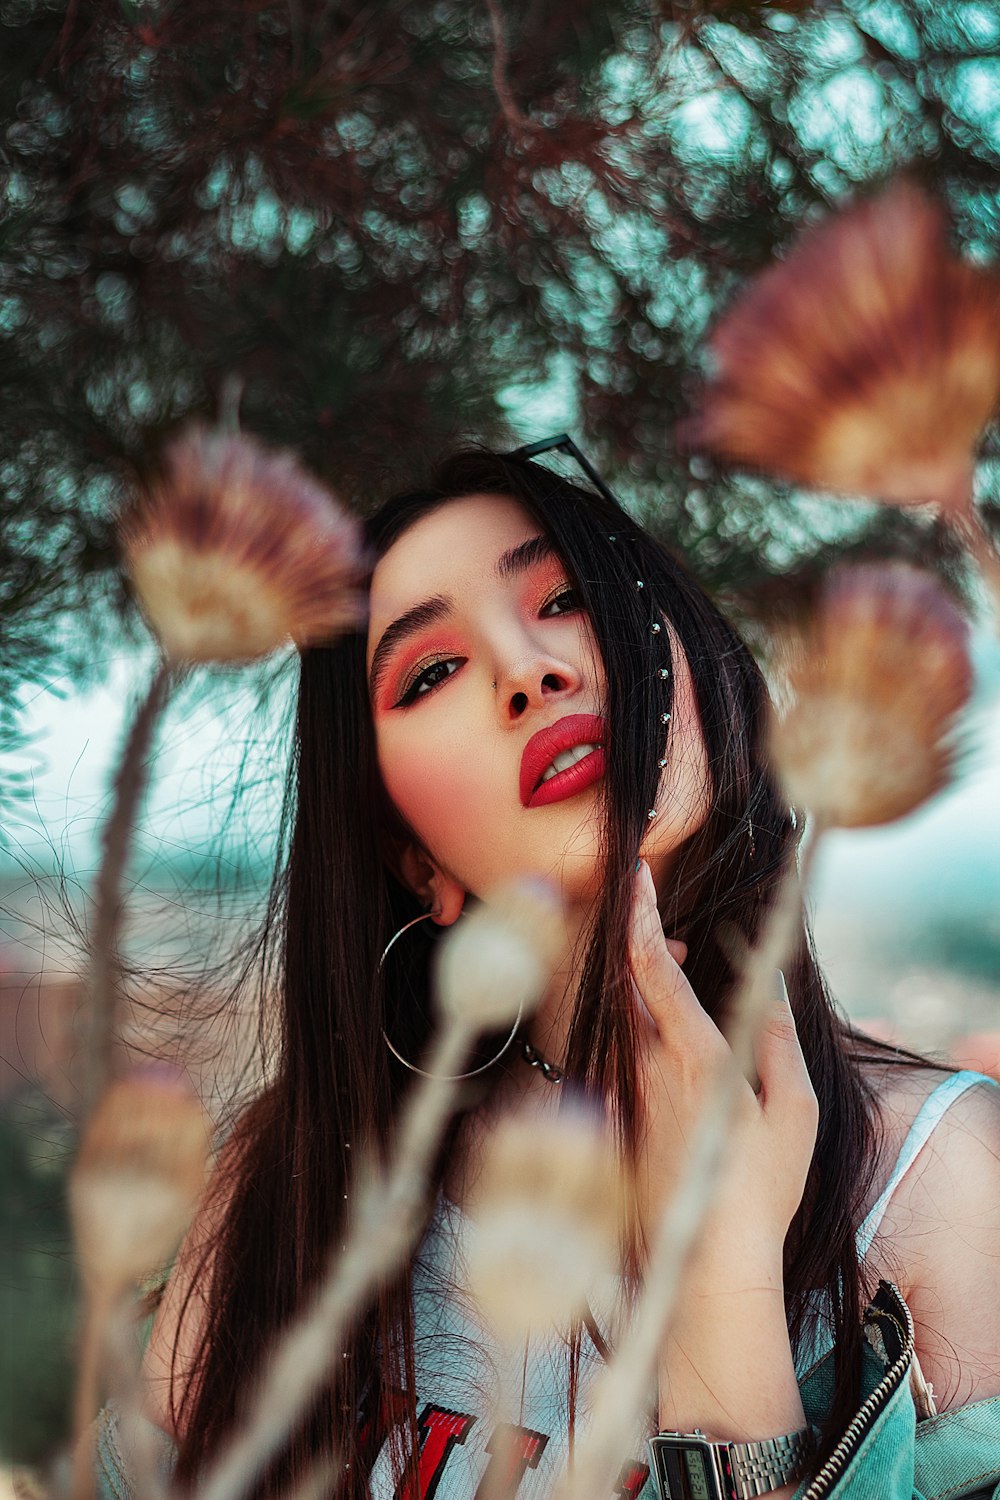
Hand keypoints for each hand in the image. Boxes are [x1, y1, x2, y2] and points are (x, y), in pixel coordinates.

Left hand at [628, 860, 818, 1285]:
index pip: (654, 969)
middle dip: (648, 944)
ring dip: (647, 988)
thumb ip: (778, 1042)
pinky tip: (665, 1037)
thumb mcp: (794, 1112)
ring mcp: (629, 1094)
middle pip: (630, 985)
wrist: (706, 1264)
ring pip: (625, 1018)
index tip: (633, 874)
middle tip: (681, 935)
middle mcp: (649, 1068)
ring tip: (684, 977)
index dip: (641, 917)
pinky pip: (622, 1054)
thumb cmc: (761, 1188)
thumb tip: (770, 989)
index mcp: (694, 1057)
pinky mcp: (621, 1118)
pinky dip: (640, 1028)